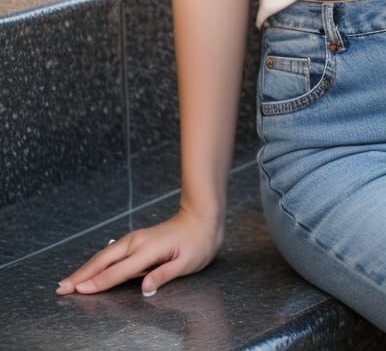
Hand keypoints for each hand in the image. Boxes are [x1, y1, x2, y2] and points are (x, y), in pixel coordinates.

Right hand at [56, 206, 223, 297]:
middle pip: (103, 261)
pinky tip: (89, 270)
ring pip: (104, 256)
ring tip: (68, 281)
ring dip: (85, 268)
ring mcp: (135, 239)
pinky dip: (96, 263)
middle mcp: (136, 242)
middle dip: (81, 274)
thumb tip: (145, 288)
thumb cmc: (198, 242)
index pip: (117, 271)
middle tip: (61, 288)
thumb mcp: (187, 262)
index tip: (78, 290)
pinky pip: (111, 254)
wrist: (203, 216)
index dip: (97, 283)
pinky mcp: (136, 240)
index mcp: (147, 249)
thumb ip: (164, 274)